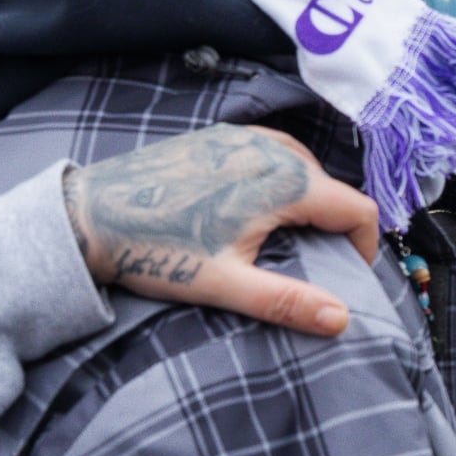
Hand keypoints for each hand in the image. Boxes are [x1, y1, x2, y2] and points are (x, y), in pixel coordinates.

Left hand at [61, 125, 378, 335]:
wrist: (89, 215)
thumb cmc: (155, 251)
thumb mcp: (226, 284)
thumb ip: (288, 301)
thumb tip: (341, 319)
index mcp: (285, 182)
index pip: (357, 209)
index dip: (365, 246)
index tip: (351, 274)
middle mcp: (271, 148)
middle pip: (332, 187)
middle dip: (333, 226)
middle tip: (316, 264)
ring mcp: (242, 136)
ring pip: (302, 166)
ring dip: (307, 201)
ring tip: (285, 240)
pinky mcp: (217, 136)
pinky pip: (270, 153)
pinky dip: (277, 181)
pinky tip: (251, 211)